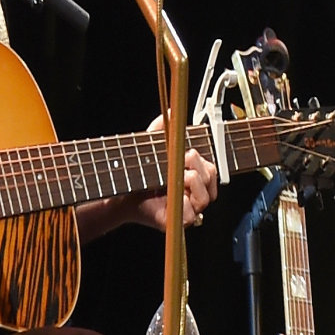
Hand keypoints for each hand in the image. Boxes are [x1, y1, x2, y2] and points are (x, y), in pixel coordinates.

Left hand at [101, 135, 218, 236]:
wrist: (123, 196)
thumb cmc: (140, 175)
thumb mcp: (152, 148)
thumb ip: (161, 130)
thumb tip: (169, 112)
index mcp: (196, 179)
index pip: (211, 169)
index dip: (199, 161)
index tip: (186, 155)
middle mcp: (196, 195)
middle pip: (210, 179)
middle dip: (193, 168)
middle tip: (176, 165)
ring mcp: (190, 209)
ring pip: (204, 197)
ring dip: (187, 184)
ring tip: (170, 180)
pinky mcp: (179, 222)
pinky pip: (191, 214)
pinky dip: (182, 204)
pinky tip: (168, 198)